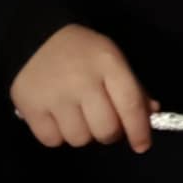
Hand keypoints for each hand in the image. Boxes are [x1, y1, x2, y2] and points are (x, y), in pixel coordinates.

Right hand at [11, 24, 156, 151]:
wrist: (34, 37)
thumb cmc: (81, 51)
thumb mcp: (111, 59)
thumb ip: (132, 87)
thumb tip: (151, 113)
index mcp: (107, 64)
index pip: (130, 105)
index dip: (139, 130)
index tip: (141, 145)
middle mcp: (82, 80)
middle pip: (106, 129)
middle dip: (109, 133)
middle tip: (102, 123)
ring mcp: (55, 95)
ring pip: (79, 139)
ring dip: (81, 133)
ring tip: (75, 116)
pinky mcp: (31, 107)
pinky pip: (52, 140)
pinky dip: (57, 134)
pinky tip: (56, 117)